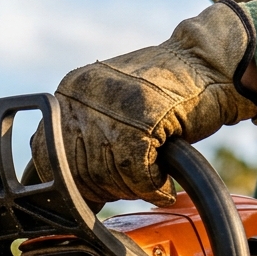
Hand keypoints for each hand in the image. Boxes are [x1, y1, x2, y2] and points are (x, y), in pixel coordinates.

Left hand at [30, 0, 256, 205]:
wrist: (212, 62)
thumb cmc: (168, 89)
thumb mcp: (114, 101)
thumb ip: (86, 131)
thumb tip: (62, 182)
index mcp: (72, 90)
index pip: (44, 152)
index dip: (67, 182)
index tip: (90, 193)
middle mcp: (85, 95)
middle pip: (75, 171)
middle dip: (102, 189)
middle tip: (129, 185)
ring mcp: (113, 106)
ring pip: (106, 176)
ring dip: (131, 188)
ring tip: (150, 179)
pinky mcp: (145, 120)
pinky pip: (138, 176)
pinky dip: (154, 188)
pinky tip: (164, 184)